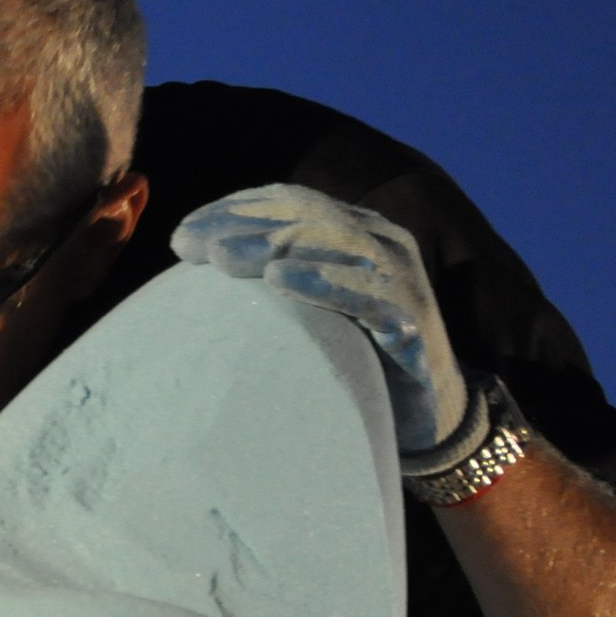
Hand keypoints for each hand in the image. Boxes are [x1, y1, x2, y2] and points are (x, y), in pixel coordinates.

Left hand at [172, 184, 472, 457]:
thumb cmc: (360, 359)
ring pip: (333, 244)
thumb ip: (277, 282)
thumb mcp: (314, 311)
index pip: (290, 202)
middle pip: (306, 216)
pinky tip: (282, 280)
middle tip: (191, 246)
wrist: (431, 414)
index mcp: (355, 230)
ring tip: (222, 258)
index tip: (184, 234)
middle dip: (242, 226)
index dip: (235, 209)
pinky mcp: (412, 321)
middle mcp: (381, 243)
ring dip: (272, 246)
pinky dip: (322, 282)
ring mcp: (401, 279)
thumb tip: (203, 272)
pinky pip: (366, 294)